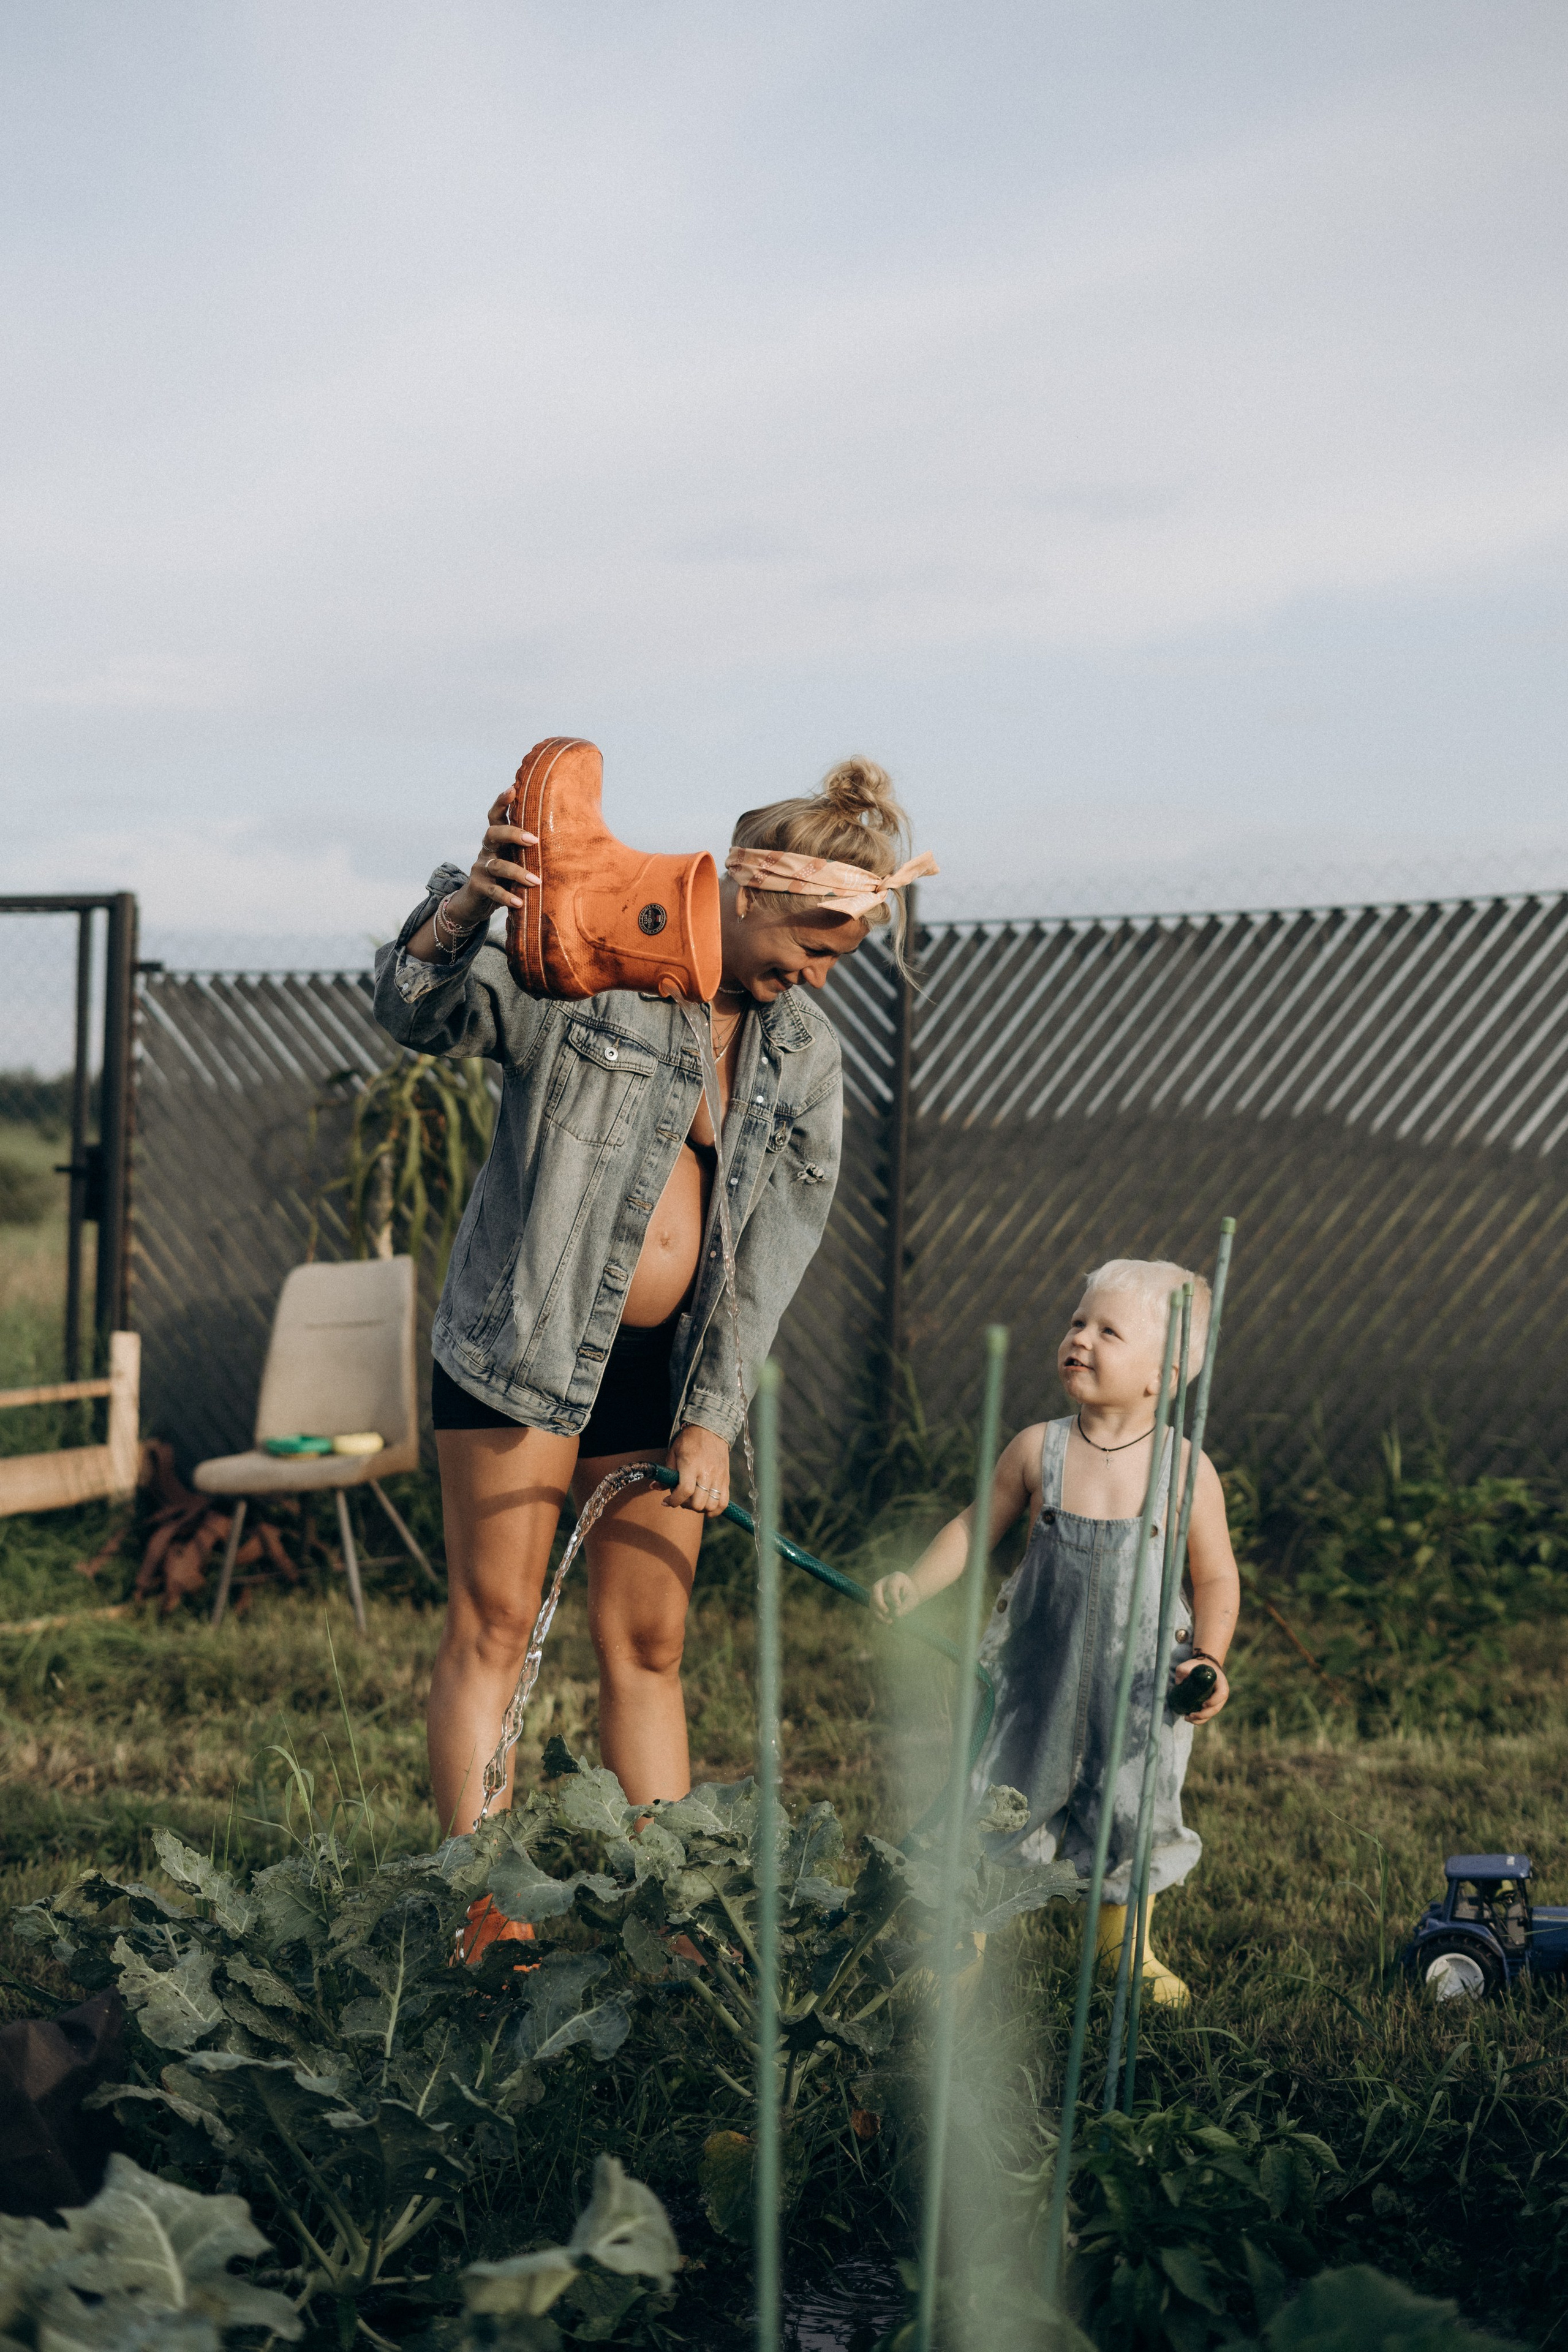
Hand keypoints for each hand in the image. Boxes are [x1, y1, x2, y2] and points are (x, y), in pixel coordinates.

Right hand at [443, 788, 541, 929]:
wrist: (476, 903)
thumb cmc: (505, 878)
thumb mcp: (517, 861)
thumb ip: (532, 851)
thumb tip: (573, 841)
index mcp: (498, 840)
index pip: (496, 816)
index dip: (501, 801)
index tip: (512, 788)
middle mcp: (487, 850)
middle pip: (493, 833)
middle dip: (513, 833)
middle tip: (534, 840)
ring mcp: (481, 868)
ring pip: (497, 865)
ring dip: (517, 872)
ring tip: (536, 881)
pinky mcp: (478, 887)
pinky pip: (493, 891)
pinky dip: (507, 896)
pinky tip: (519, 903)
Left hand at [665, 1424, 731, 1516]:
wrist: (710, 1430)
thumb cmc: (688, 1442)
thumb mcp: (673, 1454)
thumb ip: (666, 1474)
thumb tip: (655, 1488)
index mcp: (691, 1465)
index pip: (685, 1491)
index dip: (674, 1501)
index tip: (667, 1501)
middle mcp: (707, 1473)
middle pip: (698, 1503)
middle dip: (686, 1506)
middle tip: (681, 1499)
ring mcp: (718, 1477)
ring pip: (711, 1505)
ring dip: (700, 1509)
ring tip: (693, 1501)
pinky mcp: (726, 1480)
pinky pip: (723, 1502)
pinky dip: (715, 1510)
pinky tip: (706, 1507)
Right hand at [870, 1572, 917, 1622]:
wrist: (907, 1593)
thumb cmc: (911, 1594)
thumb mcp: (913, 1598)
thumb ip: (906, 1605)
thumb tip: (896, 1614)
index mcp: (896, 1577)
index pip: (892, 1586)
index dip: (894, 1596)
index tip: (898, 1606)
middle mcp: (883, 1582)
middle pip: (875, 1589)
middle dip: (879, 1602)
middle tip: (887, 1612)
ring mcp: (877, 1591)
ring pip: (872, 1600)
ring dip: (878, 1612)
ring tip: (889, 1622)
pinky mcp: (874, 1599)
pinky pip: (872, 1608)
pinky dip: (877, 1616)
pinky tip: (885, 1623)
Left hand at [1173, 1656, 1228, 1723]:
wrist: (1204, 1666)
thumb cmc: (1198, 1666)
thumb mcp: (1189, 1664)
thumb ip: (1183, 1670)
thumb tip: (1178, 1683)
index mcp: (1221, 1683)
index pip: (1221, 1694)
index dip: (1213, 1701)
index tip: (1203, 1704)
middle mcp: (1221, 1693)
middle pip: (1216, 1708)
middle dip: (1204, 1715)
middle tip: (1190, 1715)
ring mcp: (1217, 1700)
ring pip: (1211, 1714)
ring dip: (1201, 1719)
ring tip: (1187, 1718)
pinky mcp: (1211, 1705)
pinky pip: (1208, 1715)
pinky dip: (1200, 1719)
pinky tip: (1190, 1719)